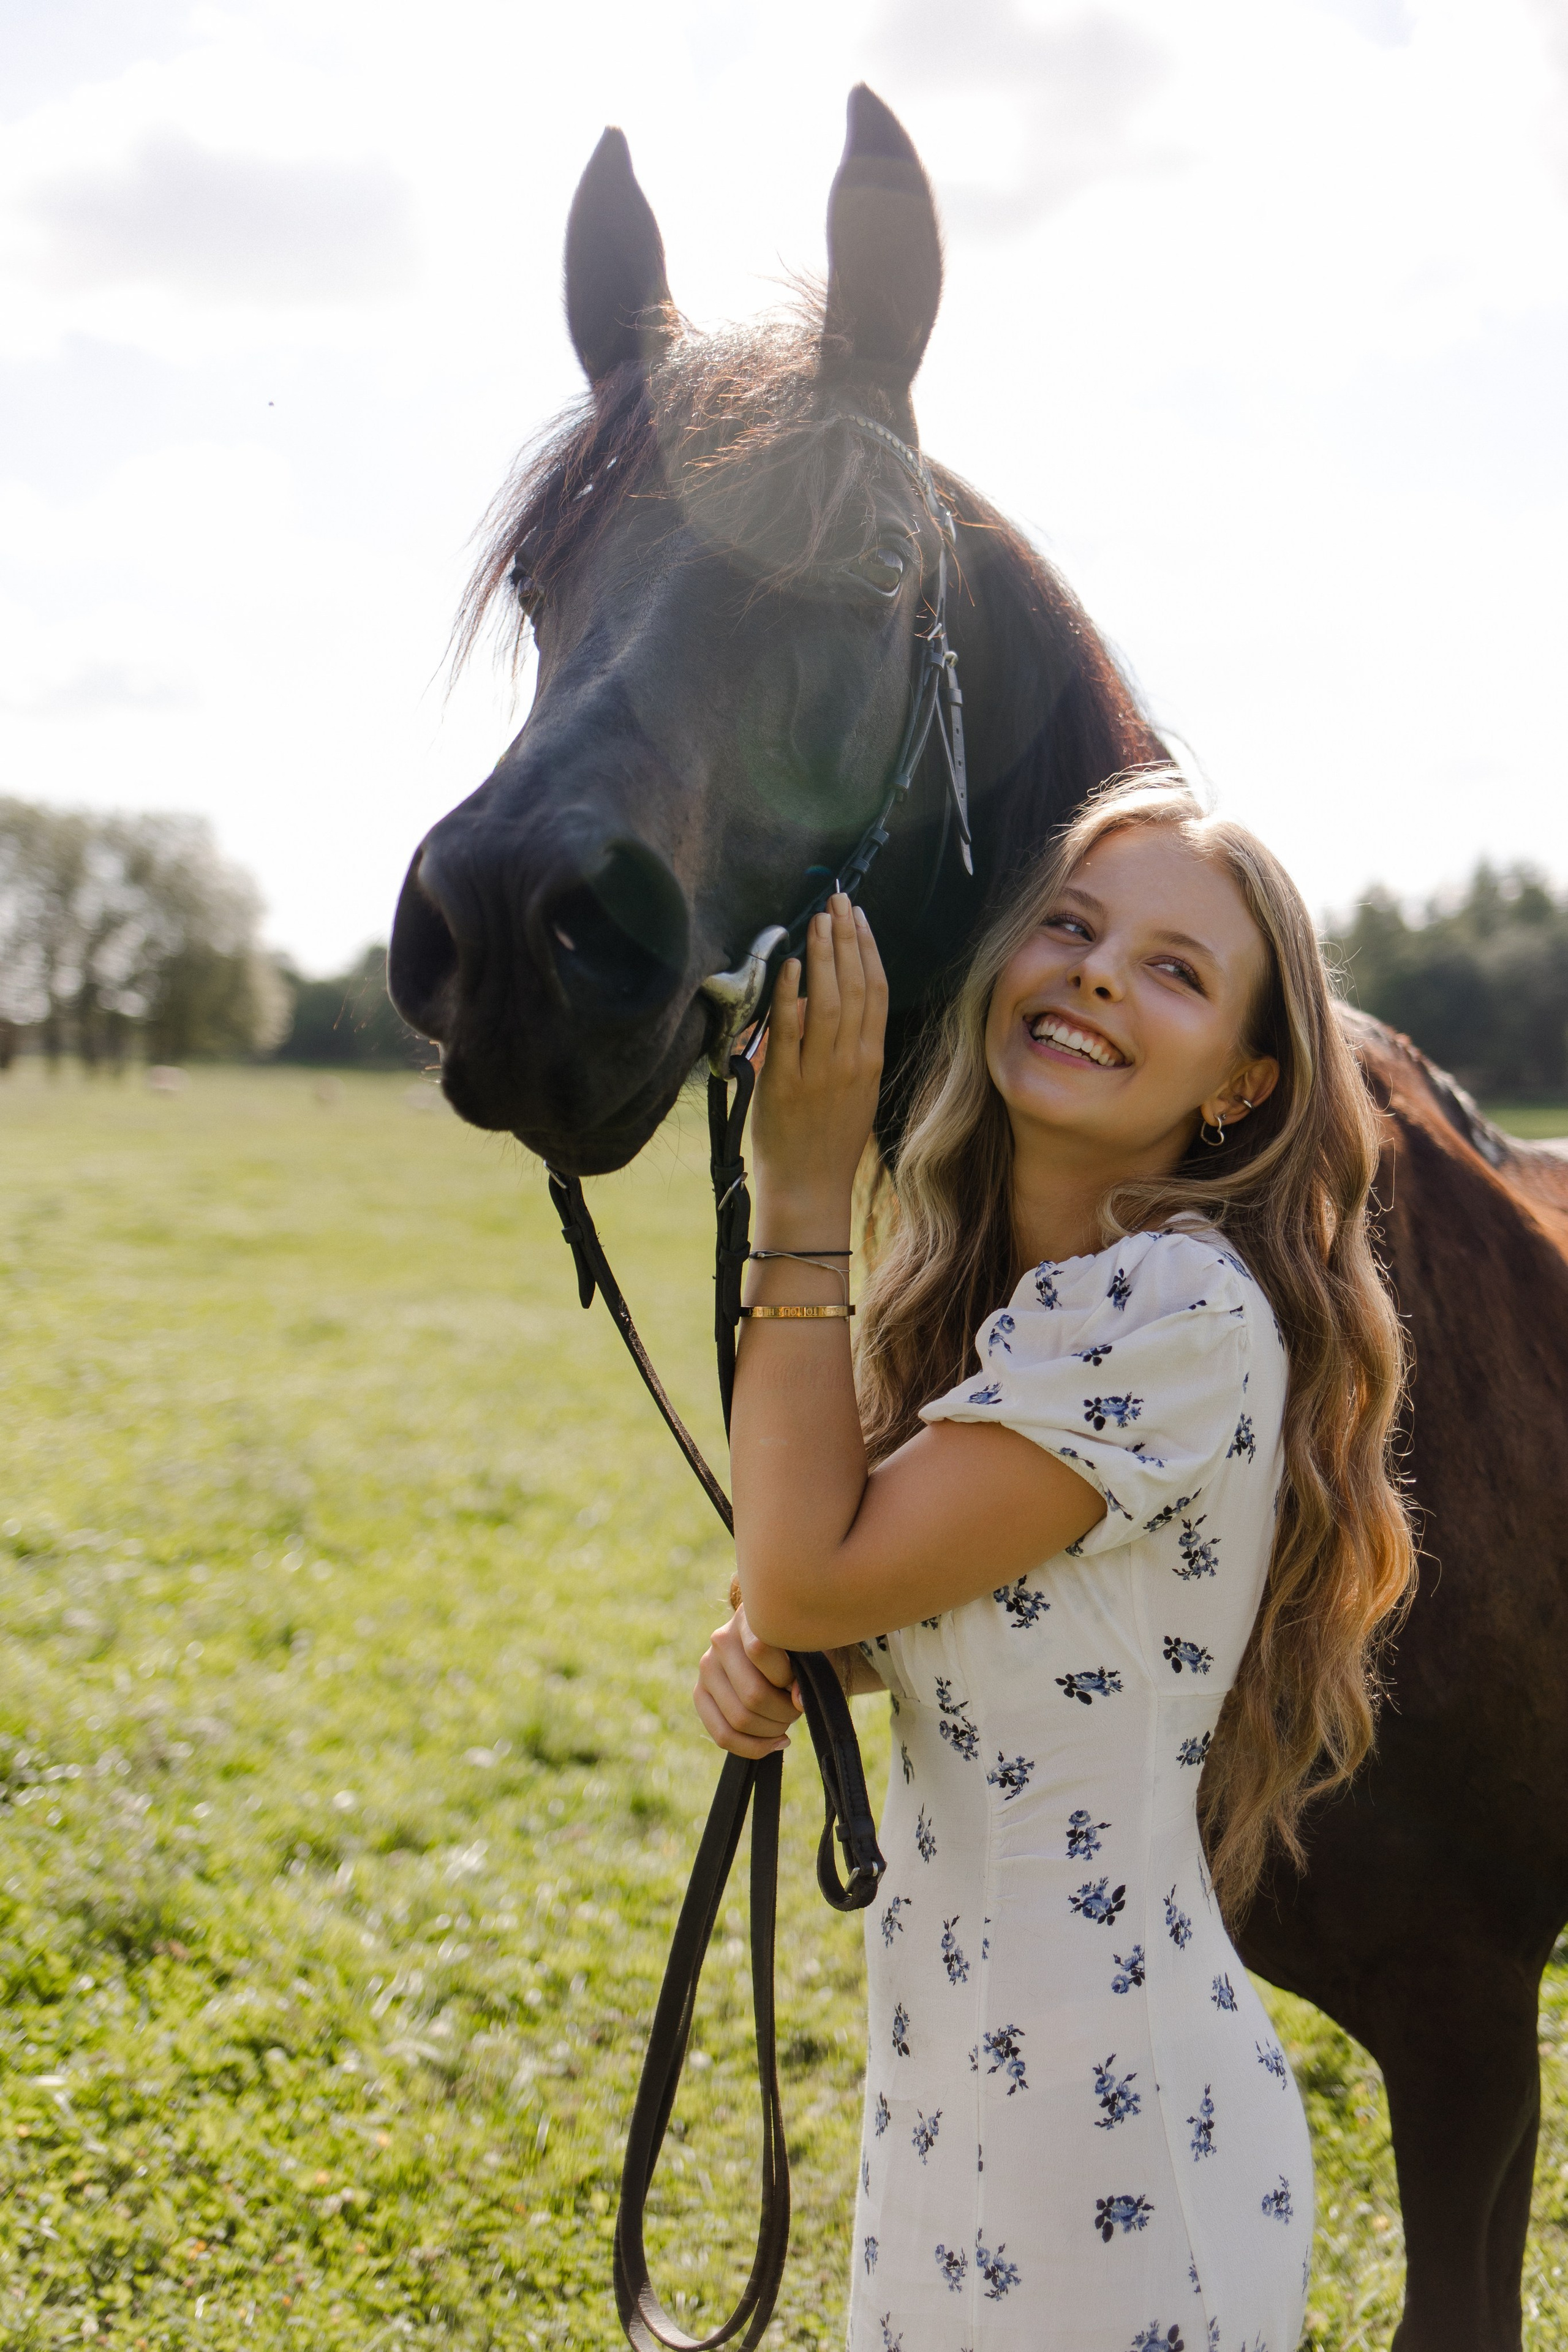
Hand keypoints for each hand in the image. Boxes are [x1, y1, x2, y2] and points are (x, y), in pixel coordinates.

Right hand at [693, 1607, 802, 1757]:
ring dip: (771, 1730)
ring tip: (785, 1721)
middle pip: (752, 1694)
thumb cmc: (800, 1645)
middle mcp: (721, 1639)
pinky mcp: (700, 1693)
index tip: (799, 1682)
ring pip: (739, 1718)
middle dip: (784, 1713)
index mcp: (749, 1617)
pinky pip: (722, 1735)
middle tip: (796, 1710)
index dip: (786, 1677)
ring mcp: (706, 1667)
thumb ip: (811, 1670)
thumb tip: (798, 1701)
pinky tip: (774, 1742)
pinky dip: (753, 1747)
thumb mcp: (813, 1649)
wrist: (775, 1642)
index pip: (759, 1650)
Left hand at [750, 894, 886, 1229]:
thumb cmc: (827, 1140)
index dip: (867, 950)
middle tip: (838, 900)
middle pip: (855, 986)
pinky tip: (791, 964)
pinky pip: (790, 1031)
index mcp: (870, 1060)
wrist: (808, 1187)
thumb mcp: (851, 1089)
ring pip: (828, 1001)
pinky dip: (791, 994)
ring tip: (819, 920)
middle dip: (847, 938)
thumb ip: (843, 1046)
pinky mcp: (786, 1084)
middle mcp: (850, 1061)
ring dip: (823, 955)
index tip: (858, 918)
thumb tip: (817, 1000)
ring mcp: (819, 1071)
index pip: (875, 992)